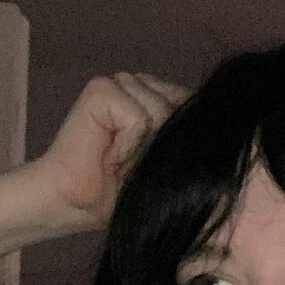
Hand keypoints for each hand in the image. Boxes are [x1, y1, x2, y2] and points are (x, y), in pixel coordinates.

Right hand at [30, 72, 189, 230]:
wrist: (74, 202)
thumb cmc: (117, 191)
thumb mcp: (162, 164)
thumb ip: (182, 138)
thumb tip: (210, 122)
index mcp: (154, 96)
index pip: (190, 103)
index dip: (185, 136)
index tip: (158, 162)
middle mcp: (138, 84)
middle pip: (179, 105)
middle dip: (163, 143)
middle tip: (133, 163)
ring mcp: (119, 82)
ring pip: (160, 111)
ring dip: (144, 147)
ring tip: (121, 159)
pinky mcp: (101, 89)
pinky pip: (139, 118)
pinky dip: (129, 144)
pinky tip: (111, 154)